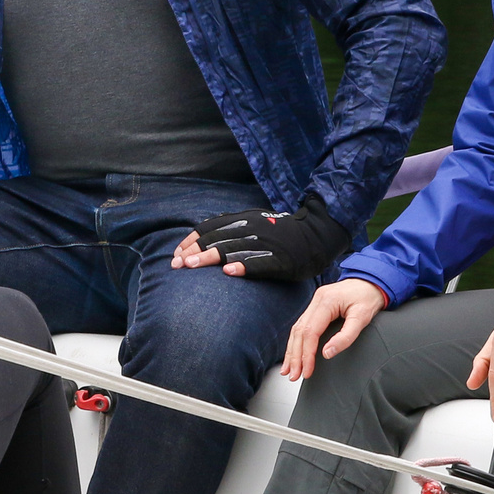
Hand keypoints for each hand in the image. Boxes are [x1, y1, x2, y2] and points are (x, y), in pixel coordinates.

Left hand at [172, 199, 348, 281]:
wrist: (317, 234)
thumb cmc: (282, 232)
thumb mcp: (255, 222)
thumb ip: (232, 228)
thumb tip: (205, 238)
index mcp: (243, 220)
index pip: (209, 228)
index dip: (191, 241)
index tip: (176, 255)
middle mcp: (251, 229)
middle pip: (216, 239)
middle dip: (194, 252)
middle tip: (176, 266)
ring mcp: (265, 243)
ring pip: (233, 250)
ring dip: (210, 258)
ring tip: (192, 266)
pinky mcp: (280, 259)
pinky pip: (259, 263)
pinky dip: (243, 267)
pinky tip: (230, 272)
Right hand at [280, 278, 390, 380]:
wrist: (372, 281)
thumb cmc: (368, 298)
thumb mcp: (362, 318)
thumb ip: (346, 337)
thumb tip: (327, 353)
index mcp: (326, 301)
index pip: (310, 332)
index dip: (306, 354)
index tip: (307, 371)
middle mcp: (317, 300)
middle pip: (299, 331)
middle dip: (295, 355)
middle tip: (293, 375)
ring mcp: (315, 302)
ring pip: (297, 328)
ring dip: (292, 350)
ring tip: (289, 369)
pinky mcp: (316, 306)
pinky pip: (302, 325)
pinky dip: (296, 341)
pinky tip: (293, 352)